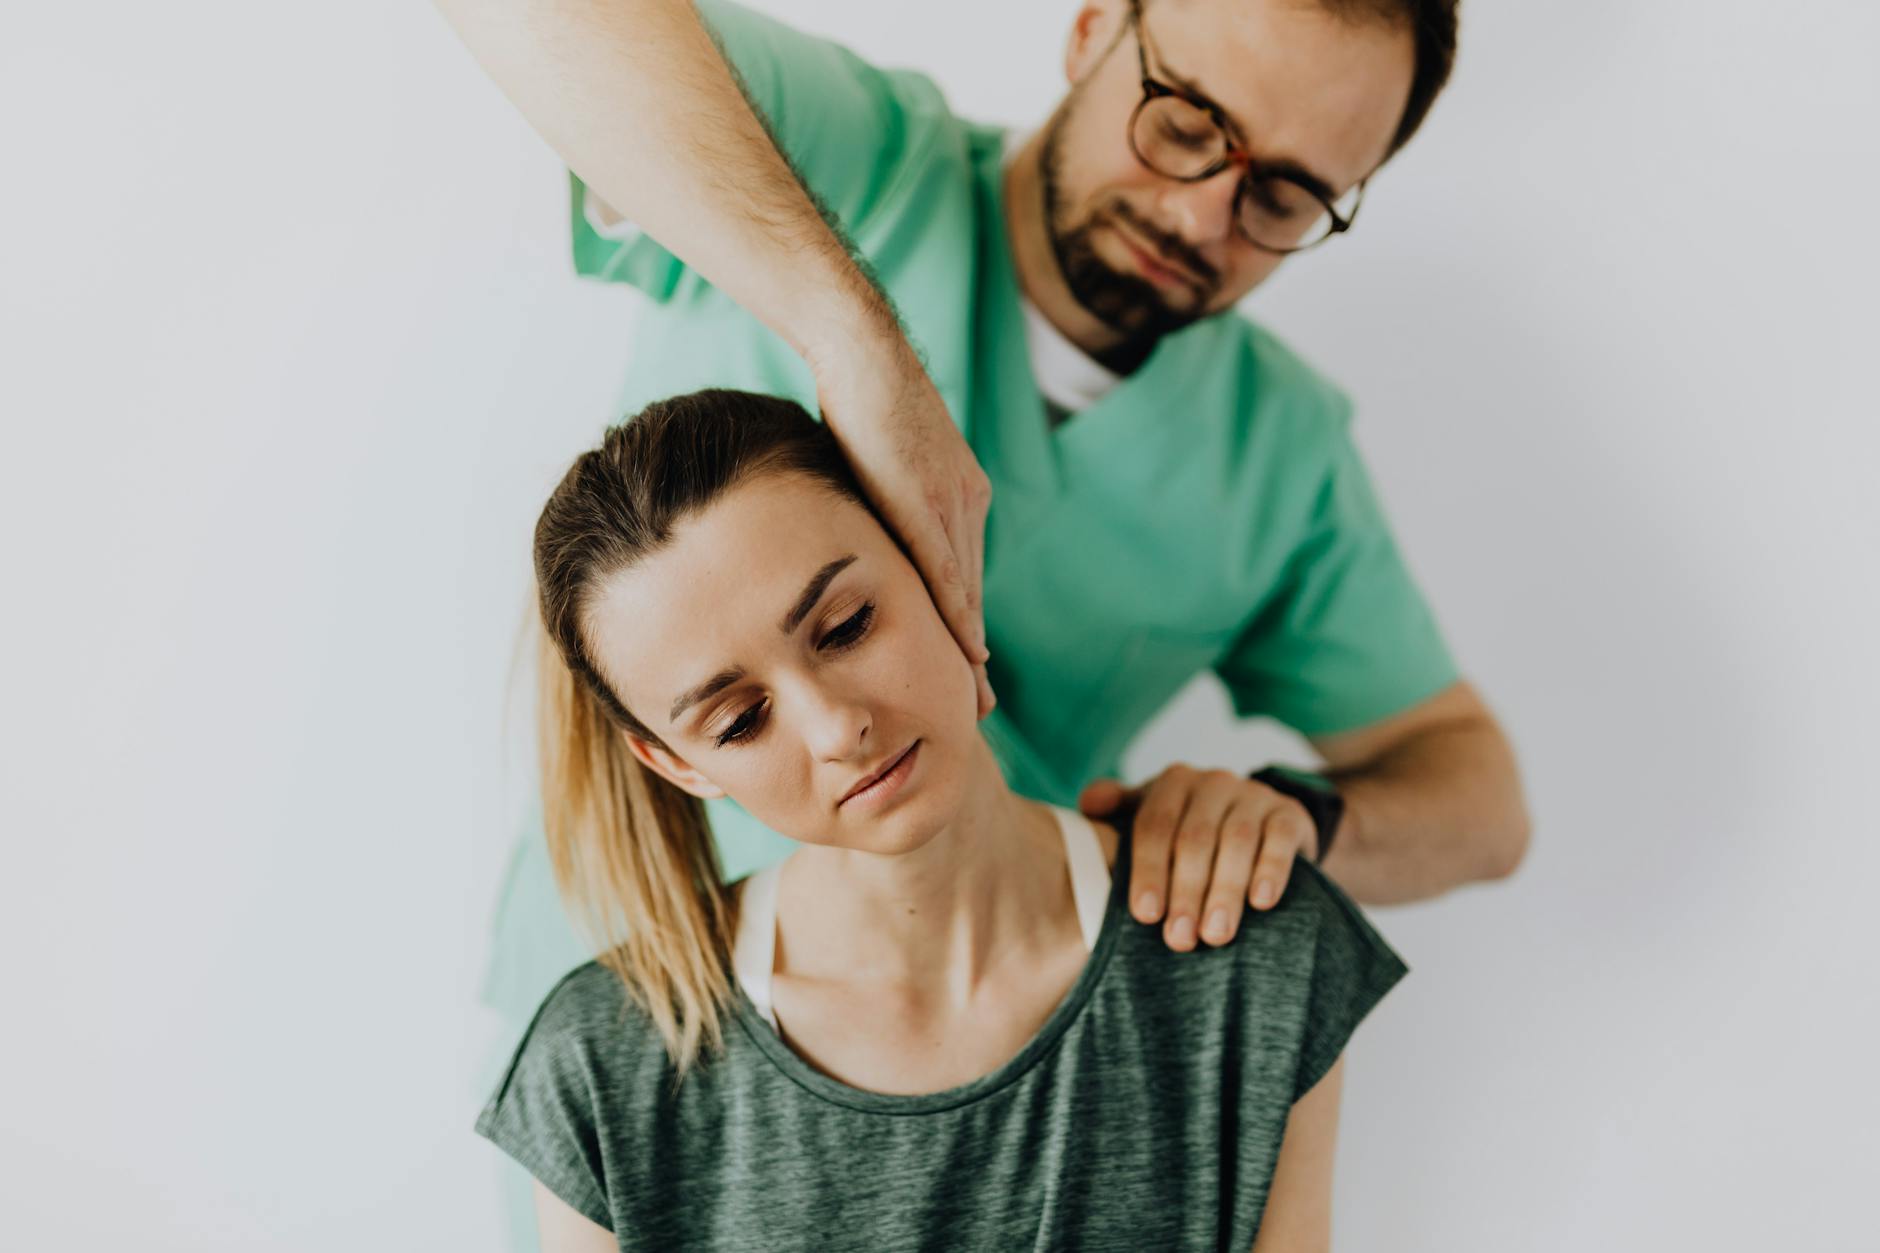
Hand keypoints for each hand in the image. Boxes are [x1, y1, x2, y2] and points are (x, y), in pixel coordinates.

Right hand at [814, 341, 994, 716]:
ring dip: (969, 647)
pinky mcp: (926, 502)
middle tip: (982, 704)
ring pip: (964, 591)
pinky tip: (966, 650)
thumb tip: (863, 540)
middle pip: (971, 593)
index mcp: (961, 494)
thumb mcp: (880, 464)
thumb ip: (885, 505)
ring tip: (975, 695)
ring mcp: (951, 503)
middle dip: (974, 651)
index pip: (963, 575)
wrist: (863, 351)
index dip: (964, 625)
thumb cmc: (861, 396)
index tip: (970, 670)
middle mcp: (967, 503)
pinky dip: (956, 614)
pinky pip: (945, 570)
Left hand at [1080, 765, 1318, 951]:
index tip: (1146, 915)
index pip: (1154, 826)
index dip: (1148, 870)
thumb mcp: (1154, 816)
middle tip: (1179, 939)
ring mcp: (1254, 796)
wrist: (1260, 822)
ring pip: (1236, 841)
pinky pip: (1280, 839)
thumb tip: (1088, 805)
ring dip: (1224, 891)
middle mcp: (1213, 783)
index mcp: (1173, 783)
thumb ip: (1118, 811)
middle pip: (1194, 838)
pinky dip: (1270, 870)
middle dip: (1185, 892)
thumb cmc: (1190, 830)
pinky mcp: (1289, 814)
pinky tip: (1262, 902)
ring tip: (1216, 935)